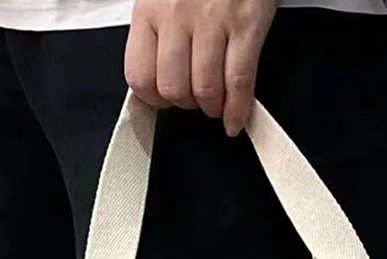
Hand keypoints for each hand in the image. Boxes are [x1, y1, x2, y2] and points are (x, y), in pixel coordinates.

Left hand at [125, 0, 277, 135]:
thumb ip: (155, 33)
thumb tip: (154, 82)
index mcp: (149, 10)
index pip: (139, 76)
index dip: (153, 99)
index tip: (165, 101)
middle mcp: (177, 17)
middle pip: (173, 88)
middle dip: (186, 105)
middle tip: (195, 101)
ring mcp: (214, 21)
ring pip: (205, 90)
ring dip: (212, 108)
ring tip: (216, 105)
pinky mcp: (247, 25)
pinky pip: (239, 80)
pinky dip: (237, 109)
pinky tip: (235, 121)